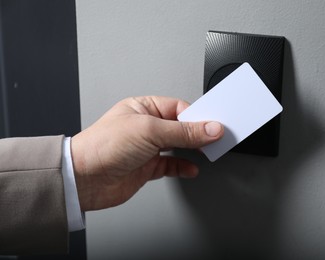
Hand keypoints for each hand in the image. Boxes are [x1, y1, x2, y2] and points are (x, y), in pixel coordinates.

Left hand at [71, 96, 222, 210]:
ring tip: (207, 152)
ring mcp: (147, 148)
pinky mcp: (146, 167)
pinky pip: (171, 165)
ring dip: (192, 150)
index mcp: (144, 108)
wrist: (83, 179)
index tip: (214, 125)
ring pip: (177, 146)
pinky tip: (191, 168)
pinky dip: (183, 166)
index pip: (179, 108)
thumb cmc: (103, 146)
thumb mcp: (149, 131)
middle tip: (215, 138)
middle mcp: (146, 127)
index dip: (198, 117)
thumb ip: (183, 132)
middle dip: (198, 133)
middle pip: (180, 127)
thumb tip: (210, 128)